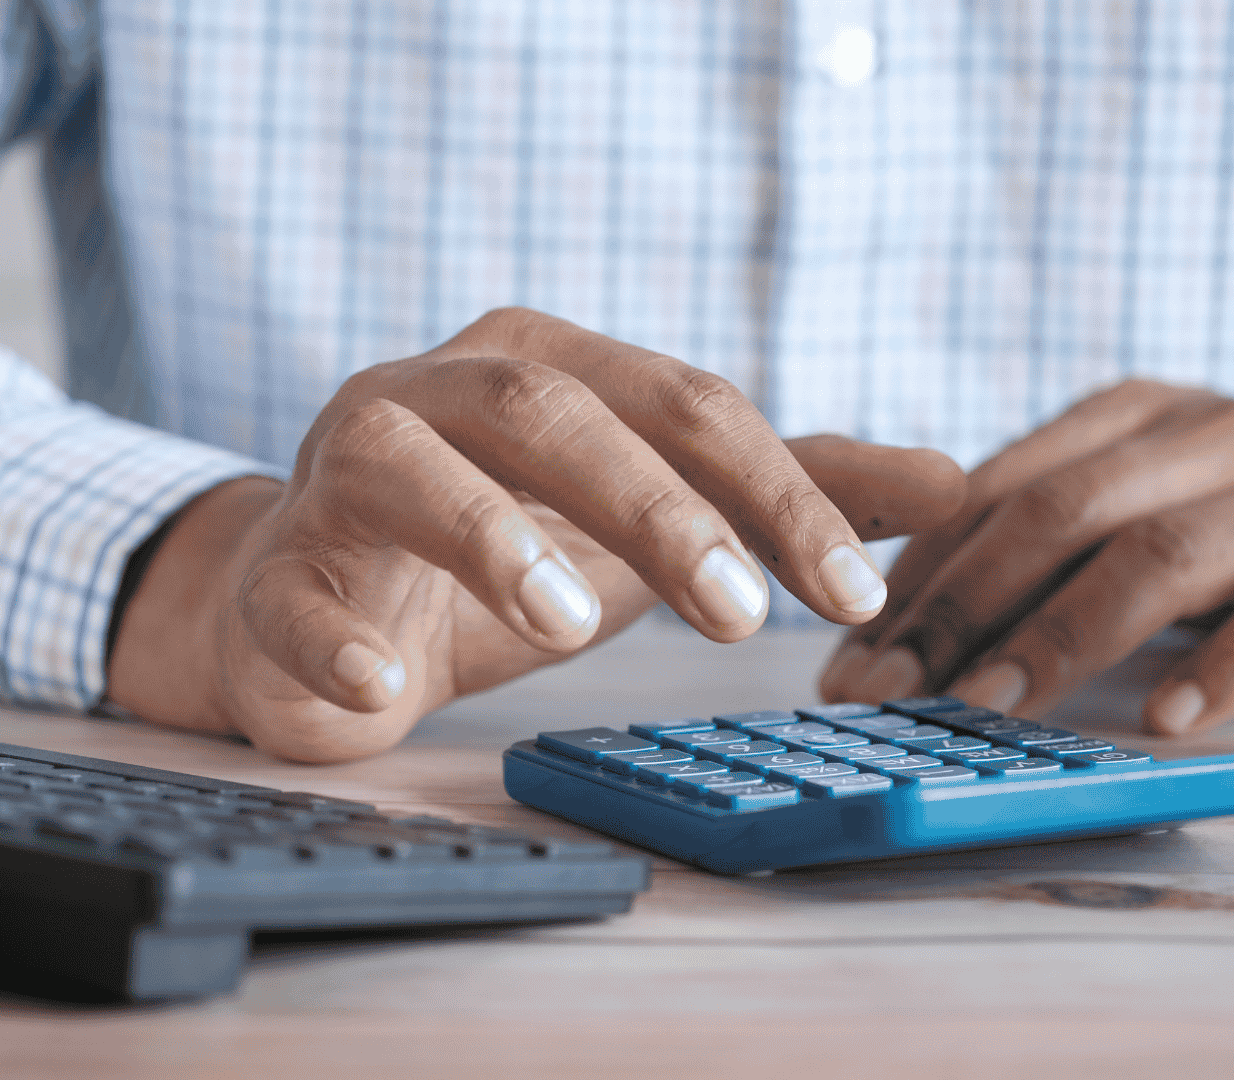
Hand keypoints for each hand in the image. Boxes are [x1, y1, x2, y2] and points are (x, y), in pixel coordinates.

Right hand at [109, 309, 965, 761]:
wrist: (328, 605)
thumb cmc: (509, 547)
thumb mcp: (659, 516)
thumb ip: (790, 493)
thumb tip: (956, 480)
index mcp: (548, 364)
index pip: (682, 402)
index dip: (775, 490)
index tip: (854, 592)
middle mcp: (440, 390)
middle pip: (552, 409)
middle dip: (654, 505)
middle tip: (739, 615)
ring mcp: (344, 470)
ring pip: (409, 464)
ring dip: (490, 536)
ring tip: (569, 625)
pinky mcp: (278, 570)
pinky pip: (292, 593)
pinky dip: (335, 640)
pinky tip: (385, 689)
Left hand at [818, 380, 1233, 735]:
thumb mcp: (1147, 501)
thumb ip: (1047, 533)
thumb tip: (899, 611)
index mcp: (1138, 414)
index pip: (999, 486)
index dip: (918, 572)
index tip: (852, 654)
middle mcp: (1211, 435)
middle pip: (1061, 512)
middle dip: (959, 604)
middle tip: (890, 688)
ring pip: (1159, 553)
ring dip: (1063, 634)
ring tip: (992, 706)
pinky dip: (1223, 665)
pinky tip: (1166, 721)